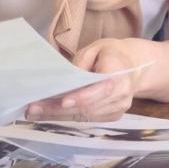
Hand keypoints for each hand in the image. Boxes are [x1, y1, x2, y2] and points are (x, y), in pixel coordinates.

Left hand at [26, 38, 143, 122]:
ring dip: (58, 116)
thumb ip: (81, 62)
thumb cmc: (111, 54)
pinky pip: (88, 120)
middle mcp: (122, 95)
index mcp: (120, 74)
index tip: (63, 101)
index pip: (101, 89)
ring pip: (85, 117)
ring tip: (35, 112)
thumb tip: (65, 79)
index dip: (82, 97)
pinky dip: (67, 117)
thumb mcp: (96, 48)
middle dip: (58, 109)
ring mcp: (119, 108)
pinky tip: (50, 114)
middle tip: (33, 108)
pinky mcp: (113, 116)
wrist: (135, 66)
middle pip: (88, 107)